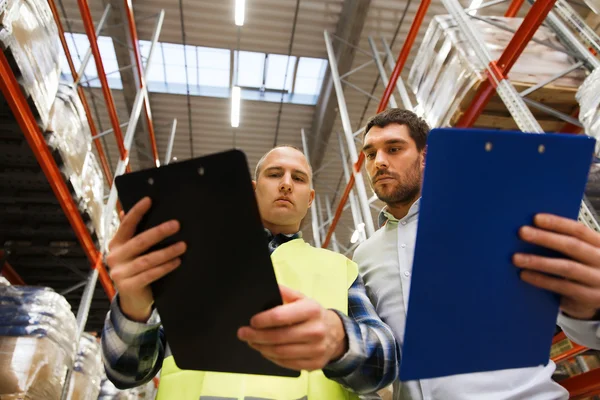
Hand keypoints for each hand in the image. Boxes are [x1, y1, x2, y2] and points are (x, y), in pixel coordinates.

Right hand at [106, 197, 185, 321]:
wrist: (132, 301)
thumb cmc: (136, 271)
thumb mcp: (132, 253)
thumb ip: (134, 236)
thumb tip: (134, 211)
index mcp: (115, 244)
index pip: (126, 225)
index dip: (137, 212)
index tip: (149, 200)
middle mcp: (115, 257)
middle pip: (139, 242)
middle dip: (159, 232)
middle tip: (176, 225)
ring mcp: (120, 273)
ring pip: (147, 259)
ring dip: (167, 252)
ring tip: (183, 245)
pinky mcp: (128, 286)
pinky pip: (150, 274)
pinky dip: (165, 267)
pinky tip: (177, 261)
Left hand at [237, 285, 346, 370]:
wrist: (335, 332)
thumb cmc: (312, 314)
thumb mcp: (301, 298)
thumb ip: (284, 293)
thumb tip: (267, 288)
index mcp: (312, 310)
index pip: (281, 316)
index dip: (263, 320)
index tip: (251, 321)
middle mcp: (316, 330)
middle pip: (279, 337)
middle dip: (256, 336)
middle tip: (243, 333)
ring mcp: (317, 349)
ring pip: (281, 352)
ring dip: (262, 348)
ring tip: (251, 342)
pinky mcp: (315, 364)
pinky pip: (287, 364)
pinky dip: (272, 358)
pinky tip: (265, 351)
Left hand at [514, 214, 599, 319]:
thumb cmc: (584, 269)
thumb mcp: (581, 253)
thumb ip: (564, 242)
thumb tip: (532, 230)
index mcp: (599, 244)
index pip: (579, 230)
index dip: (557, 223)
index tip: (536, 218)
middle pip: (572, 246)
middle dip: (545, 238)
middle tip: (522, 232)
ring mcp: (597, 279)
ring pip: (566, 267)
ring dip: (539, 262)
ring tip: (516, 258)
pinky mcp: (589, 297)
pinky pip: (562, 287)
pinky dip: (541, 280)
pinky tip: (525, 275)